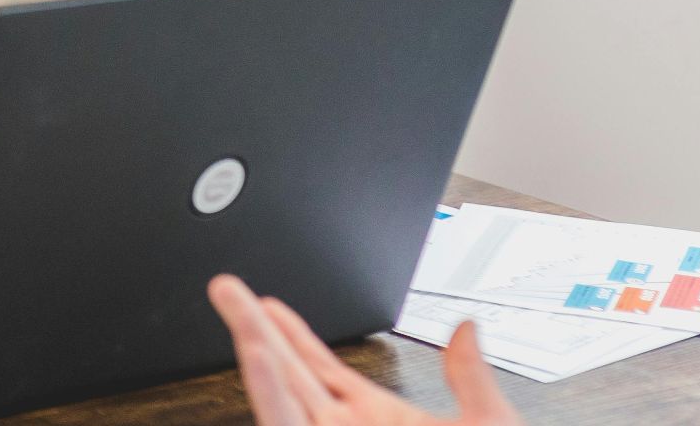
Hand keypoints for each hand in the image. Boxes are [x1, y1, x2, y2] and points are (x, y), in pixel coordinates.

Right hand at [208, 275, 522, 425]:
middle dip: (256, 327)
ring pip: (280, 395)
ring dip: (256, 349)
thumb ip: (471, 379)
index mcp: (378, 423)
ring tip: (236, 306)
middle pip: (289, 373)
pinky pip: (284, 424)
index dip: (294, 334)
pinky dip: (269, 391)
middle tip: (229, 287)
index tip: (268, 303)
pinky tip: (258, 356)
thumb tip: (465, 330)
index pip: (322, 370)